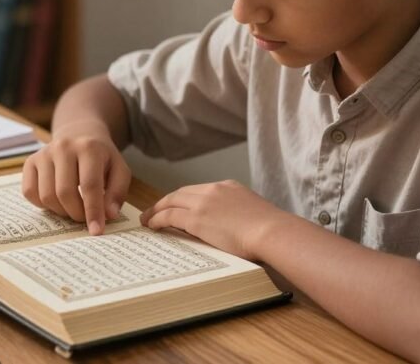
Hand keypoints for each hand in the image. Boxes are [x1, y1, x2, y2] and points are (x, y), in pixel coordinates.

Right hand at [21, 120, 131, 235]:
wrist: (79, 134)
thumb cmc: (101, 157)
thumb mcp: (119, 170)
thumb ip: (117, 192)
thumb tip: (109, 215)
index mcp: (89, 147)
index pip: (90, 185)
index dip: (93, 211)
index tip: (96, 231)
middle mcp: (63, 147)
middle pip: (65, 193)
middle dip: (76, 213)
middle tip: (85, 218)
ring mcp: (44, 153)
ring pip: (46, 196)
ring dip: (61, 211)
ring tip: (73, 208)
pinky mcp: (30, 161)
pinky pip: (29, 192)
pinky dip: (42, 204)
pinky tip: (57, 200)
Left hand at [140, 180, 286, 260]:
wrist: (272, 231)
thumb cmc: (271, 231)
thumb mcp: (254, 214)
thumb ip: (239, 215)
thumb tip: (235, 227)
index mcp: (229, 187)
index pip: (198, 191)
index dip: (183, 199)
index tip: (175, 206)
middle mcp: (214, 190)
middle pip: (181, 193)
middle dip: (165, 201)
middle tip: (153, 210)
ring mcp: (204, 202)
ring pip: (171, 202)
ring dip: (156, 210)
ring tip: (147, 219)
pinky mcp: (196, 218)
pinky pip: (168, 216)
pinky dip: (157, 219)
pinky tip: (152, 225)